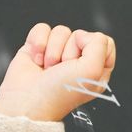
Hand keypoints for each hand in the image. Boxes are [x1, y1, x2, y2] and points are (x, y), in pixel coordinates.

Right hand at [0, 23, 116, 122]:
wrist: (27, 103)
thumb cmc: (60, 93)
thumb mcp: (92, 70)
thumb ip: (99, 45)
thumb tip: (81, 35)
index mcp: (97, 69)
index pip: (104, 41)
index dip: (92, 47)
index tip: (82, 63)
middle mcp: (77, 61)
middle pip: (80, 34)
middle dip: (69, 51)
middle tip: (62, 70)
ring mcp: (57, 53)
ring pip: (61, 31)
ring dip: (52, 50)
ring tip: (48, 69)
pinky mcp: (38, 48)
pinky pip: (42, 29)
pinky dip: (38, 43)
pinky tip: (36, 61)